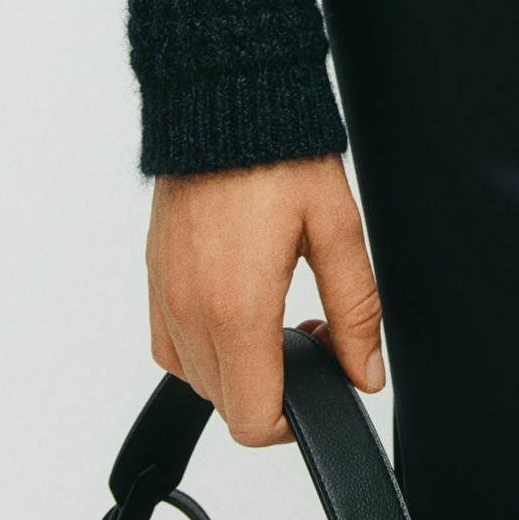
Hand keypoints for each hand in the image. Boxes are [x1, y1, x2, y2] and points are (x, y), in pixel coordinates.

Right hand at [146, 155, 384, 445]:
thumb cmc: (280, 153)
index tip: (321, 382)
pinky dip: (205, 347)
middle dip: (273, 388)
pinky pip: (171, 345)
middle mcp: (190, 311)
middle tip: (313, 333)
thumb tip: (366, 373)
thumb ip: (356, 311)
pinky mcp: (152, 277)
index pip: (252, 418)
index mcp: (238, 308)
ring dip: (239, 369)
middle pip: (226, 404)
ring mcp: (165, 295)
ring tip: (279, 315)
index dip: (293, 422)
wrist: (226, 98)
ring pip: (197, 379)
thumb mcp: (338, 229)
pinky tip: (240, 308)